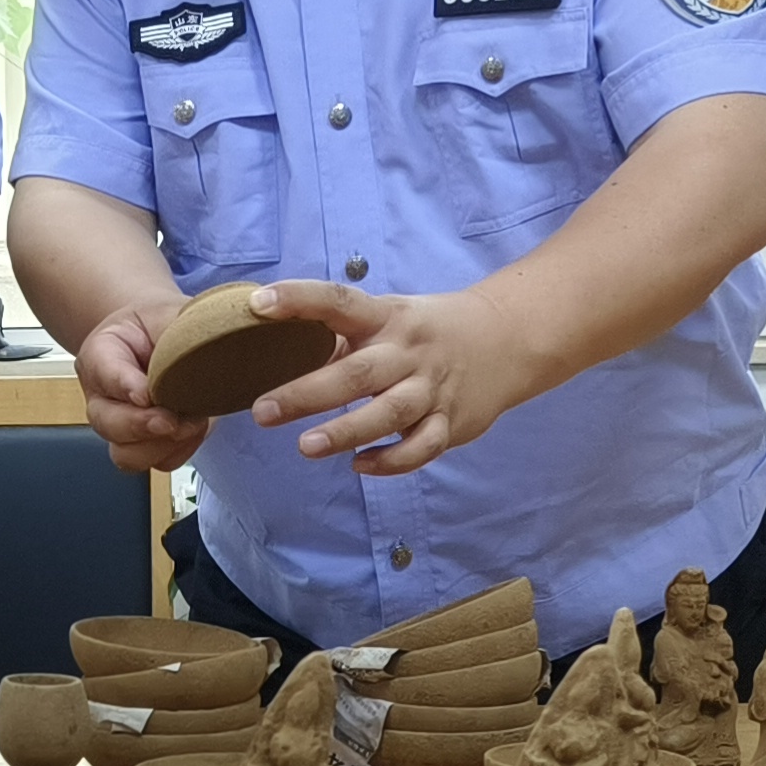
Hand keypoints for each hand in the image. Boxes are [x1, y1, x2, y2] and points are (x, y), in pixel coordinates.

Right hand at [72, 301, 207, 473]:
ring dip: (162, 445)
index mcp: (99, 355)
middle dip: (143, 425)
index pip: (103, 372)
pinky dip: (179, 451)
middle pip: (107, 423)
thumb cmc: (159, 325)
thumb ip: (178, 329)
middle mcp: (102, 396)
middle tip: (173, 418)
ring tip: (191, 422)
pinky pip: (157, 462)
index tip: (145, 394)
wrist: (160, 337)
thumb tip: (201, 351)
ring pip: (127, 454)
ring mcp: (120, 425)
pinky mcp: (146, 444)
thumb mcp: (167, 313)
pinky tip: (193, 428)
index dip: (125, 386)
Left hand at [240, 279, 542, 476]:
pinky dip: (392, 461)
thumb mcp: (386, 317)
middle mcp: (407, 352)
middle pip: (358, 373)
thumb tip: (266, 341)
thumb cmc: (423, 331)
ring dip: (347, 432)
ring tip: (306, 447)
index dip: (299, 300)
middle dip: (308, 394)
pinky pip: (422, 447)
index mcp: (385, 318)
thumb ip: (338, 334)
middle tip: (263, 411)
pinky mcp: (451, 422)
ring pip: (389, 414)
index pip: (339, 301)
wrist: (506, 339)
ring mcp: (431, 389)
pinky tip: (359, 465)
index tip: (259, 305)